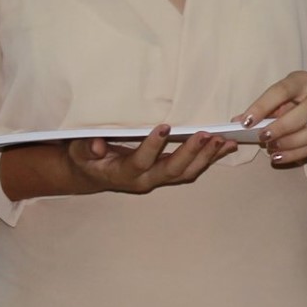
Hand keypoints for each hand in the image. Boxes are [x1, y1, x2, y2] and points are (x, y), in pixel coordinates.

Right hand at [64, 124, 233, 193]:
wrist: (93, 173)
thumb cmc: (87, 158)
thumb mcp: (80, 151)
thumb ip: (87, 147)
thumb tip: (96, 145)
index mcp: (123, 173)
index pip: (141, 161)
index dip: (152, 146)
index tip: (164, 126)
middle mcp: (145, 180)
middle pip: (172, 171)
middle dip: (190, 153)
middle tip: (206, 135)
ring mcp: (159, 179)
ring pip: (187, 173)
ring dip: (207, 157)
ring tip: (223, 140)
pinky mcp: (168, 175)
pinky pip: (193, 169)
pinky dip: (210, 158)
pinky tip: (226, 145)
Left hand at [241, 71, 306, 168]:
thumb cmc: (298, 104)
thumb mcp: (283, 99)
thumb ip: (263, 110)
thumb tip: (237, 121)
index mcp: (303, 81)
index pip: (282, 90)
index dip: (263, 106)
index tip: (245, 122)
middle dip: (283, 126)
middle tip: (263, 137)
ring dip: (291, 142)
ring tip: (271, 149)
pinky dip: (295, 154)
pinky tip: (278, 157)